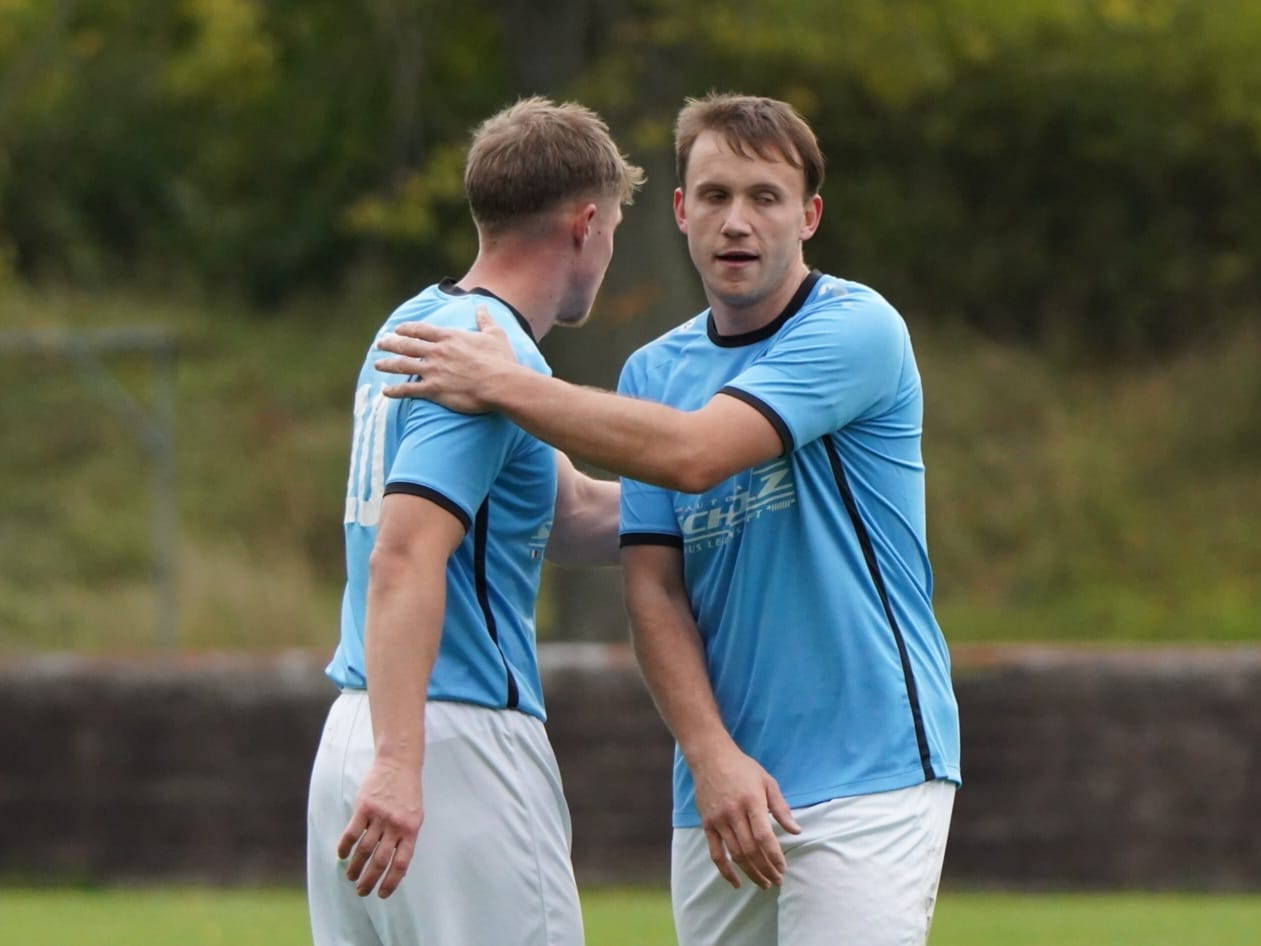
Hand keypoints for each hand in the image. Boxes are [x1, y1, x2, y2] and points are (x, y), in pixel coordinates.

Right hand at [337, 758, 422, 898]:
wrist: (399, 763)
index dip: (391, 882)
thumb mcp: (415, 815)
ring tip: (351, 877)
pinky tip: (341, 856)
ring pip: (364, 850)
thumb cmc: (408, 792)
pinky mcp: (364, 807)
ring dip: (355, 867)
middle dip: (369, 880)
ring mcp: (379, 816)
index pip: (401, 863)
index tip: (381, 894)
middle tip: (361, 891)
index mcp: (411, 830)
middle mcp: (395, 825)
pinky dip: (345, 847)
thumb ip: (406, 838)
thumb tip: (397, 866)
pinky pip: (351, 833)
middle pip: (380, 861)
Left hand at [374, 306, 515, 412]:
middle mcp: (437, 351)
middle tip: (379, 344)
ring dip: (387, 364)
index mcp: (449, 337)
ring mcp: (433, 370)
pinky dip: (395, 391)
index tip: (397, 329)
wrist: (499, 383)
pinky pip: (408, 390)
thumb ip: (485, 320)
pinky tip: (385, 391)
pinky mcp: (433, 389)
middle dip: (390, 343)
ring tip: (377, 365)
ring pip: (402, 365)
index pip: (421, 329)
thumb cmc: (500, 360)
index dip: (407, 328)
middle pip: (406, 345)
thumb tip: (482, 306)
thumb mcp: (495, 335)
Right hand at [690, 745, 801, 889]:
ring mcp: (718, 820)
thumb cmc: (743, 768)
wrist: (710, 758)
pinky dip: (725, 871)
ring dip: (751, 873)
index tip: (783, 868)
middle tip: (777, 881)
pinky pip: (716, 853)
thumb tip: (796, 831)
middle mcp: (733, 813)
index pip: (764, 836)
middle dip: (766, 869)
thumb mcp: (768, 782)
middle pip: (750, 850)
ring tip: (764, 883)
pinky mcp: (707, 825)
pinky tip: (737, 883)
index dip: (774, 855)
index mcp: (752, 801)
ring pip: (735, 854)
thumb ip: (781, 808)